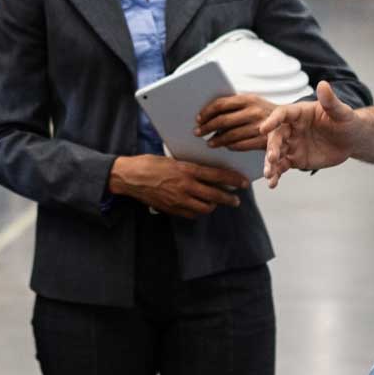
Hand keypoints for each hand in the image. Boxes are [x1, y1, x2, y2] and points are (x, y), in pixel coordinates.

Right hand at [109, 155, 249, 218]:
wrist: (130, 177)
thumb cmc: (149, 164)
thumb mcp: (172, 160)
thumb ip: (189, 168)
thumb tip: (206, 173)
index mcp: (186, 170)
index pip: (217, 175)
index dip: (233, 180)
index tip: (243, 182)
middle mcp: (185, 186)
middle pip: (215, 195)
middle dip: (229, 198)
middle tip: (236, 200)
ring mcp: (179, 200)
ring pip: (205, 207)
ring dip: (213, 205)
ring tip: (216, 202)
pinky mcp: (172, 209)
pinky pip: (191, 214)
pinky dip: (198, 211)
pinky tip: (199, 207)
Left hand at [195, 93, 276, 150]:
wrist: (290, 121)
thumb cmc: (264, 111)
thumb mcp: (252, 102)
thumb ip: (233, 106)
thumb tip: (208, 113)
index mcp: (248, 98)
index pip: (220, 104)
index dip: (206, 112)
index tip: (198, 119)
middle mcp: (253, 111)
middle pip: (222, 120)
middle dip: (207, 128)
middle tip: (198, 132)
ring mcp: (259, 126)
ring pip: (230, 135)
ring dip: (217, 140)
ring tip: (209, 143)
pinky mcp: (263, 140)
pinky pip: (241, 145)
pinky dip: (230, 146)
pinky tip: (225, 146)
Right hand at [260, 81, 358, 187]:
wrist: (352, 140)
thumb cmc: (347, 121)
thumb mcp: (342, 112)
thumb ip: (330, 101)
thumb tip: (323, 84)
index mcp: (299, 113)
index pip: (282, 114)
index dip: (272, 120)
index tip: (263, 128)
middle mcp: (292, 128)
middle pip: (276, 136)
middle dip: (272, 147)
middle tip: (271, 158)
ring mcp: (292, 144)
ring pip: (276, 153)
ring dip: (270, 164)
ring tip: (269, 175)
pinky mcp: (295, 159)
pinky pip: (282, 166)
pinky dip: (276, 174)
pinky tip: (272, 183)